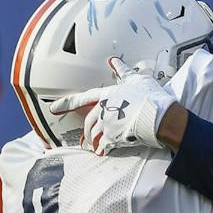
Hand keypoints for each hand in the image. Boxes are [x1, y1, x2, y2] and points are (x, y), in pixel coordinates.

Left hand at [55, 58, 175, 155]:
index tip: (54, 108)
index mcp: (107, 95)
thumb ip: (122, 71)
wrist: (159, 115)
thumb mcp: (136, 79)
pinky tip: (103, 152)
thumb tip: (113, 61)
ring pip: (93, 134)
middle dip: (86, 131)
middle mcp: (104, 109)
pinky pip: (103, 146)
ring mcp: (108, 124)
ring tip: (96, 147)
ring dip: (93, 141)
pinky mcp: (114, 137)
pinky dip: (102, 150)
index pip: (82, 98)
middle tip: (86, 138)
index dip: (66, 103)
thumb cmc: (150, 96)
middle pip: (88, 122)